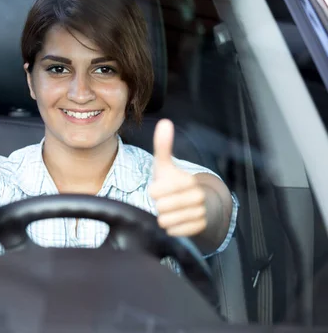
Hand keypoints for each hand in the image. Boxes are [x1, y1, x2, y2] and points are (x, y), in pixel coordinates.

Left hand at [149, 119, 207, 236]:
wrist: (194, 203)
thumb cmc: (173, 183)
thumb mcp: (164, 165)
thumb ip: (162, 146)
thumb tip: (165, 122)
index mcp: (187, 180)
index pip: (155, 192)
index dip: (153, 192)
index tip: (159, 189)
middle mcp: (197, 196)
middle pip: (161, 207)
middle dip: (158, 205)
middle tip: (165, 201)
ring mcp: (200, 212)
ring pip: (166, 221)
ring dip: (163, 217)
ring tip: (170, 210)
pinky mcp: (199, 228)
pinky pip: (175, 231)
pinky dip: (171, 228)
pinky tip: (175, 220)